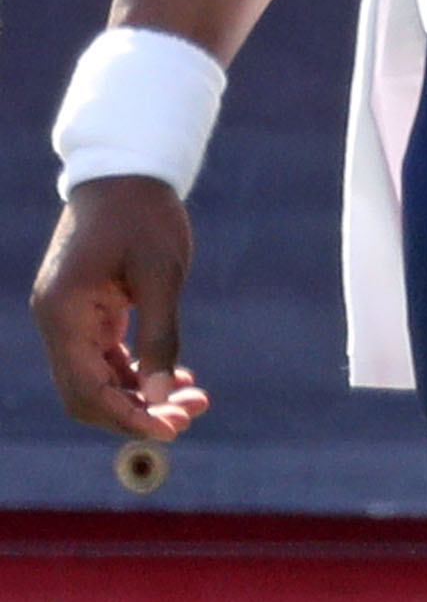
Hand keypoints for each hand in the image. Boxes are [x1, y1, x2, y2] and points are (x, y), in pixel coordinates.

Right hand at [32, 178, 209, 440]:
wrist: (126, 171)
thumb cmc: (145, 215)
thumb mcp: (162, 276)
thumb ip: (161, 339)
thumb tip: (165, 398)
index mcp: (63, 313)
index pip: (86, 389)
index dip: (127, 417)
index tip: (171, 430)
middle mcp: (56, 321)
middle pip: (87, 392)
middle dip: (137, 410)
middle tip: (192, 415)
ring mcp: (67, 317)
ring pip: (97, 377)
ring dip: (141, 395)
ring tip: (195, 401)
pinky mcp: (84, 311)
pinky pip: (105, 357)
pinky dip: (136, 372)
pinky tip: (179, 379)